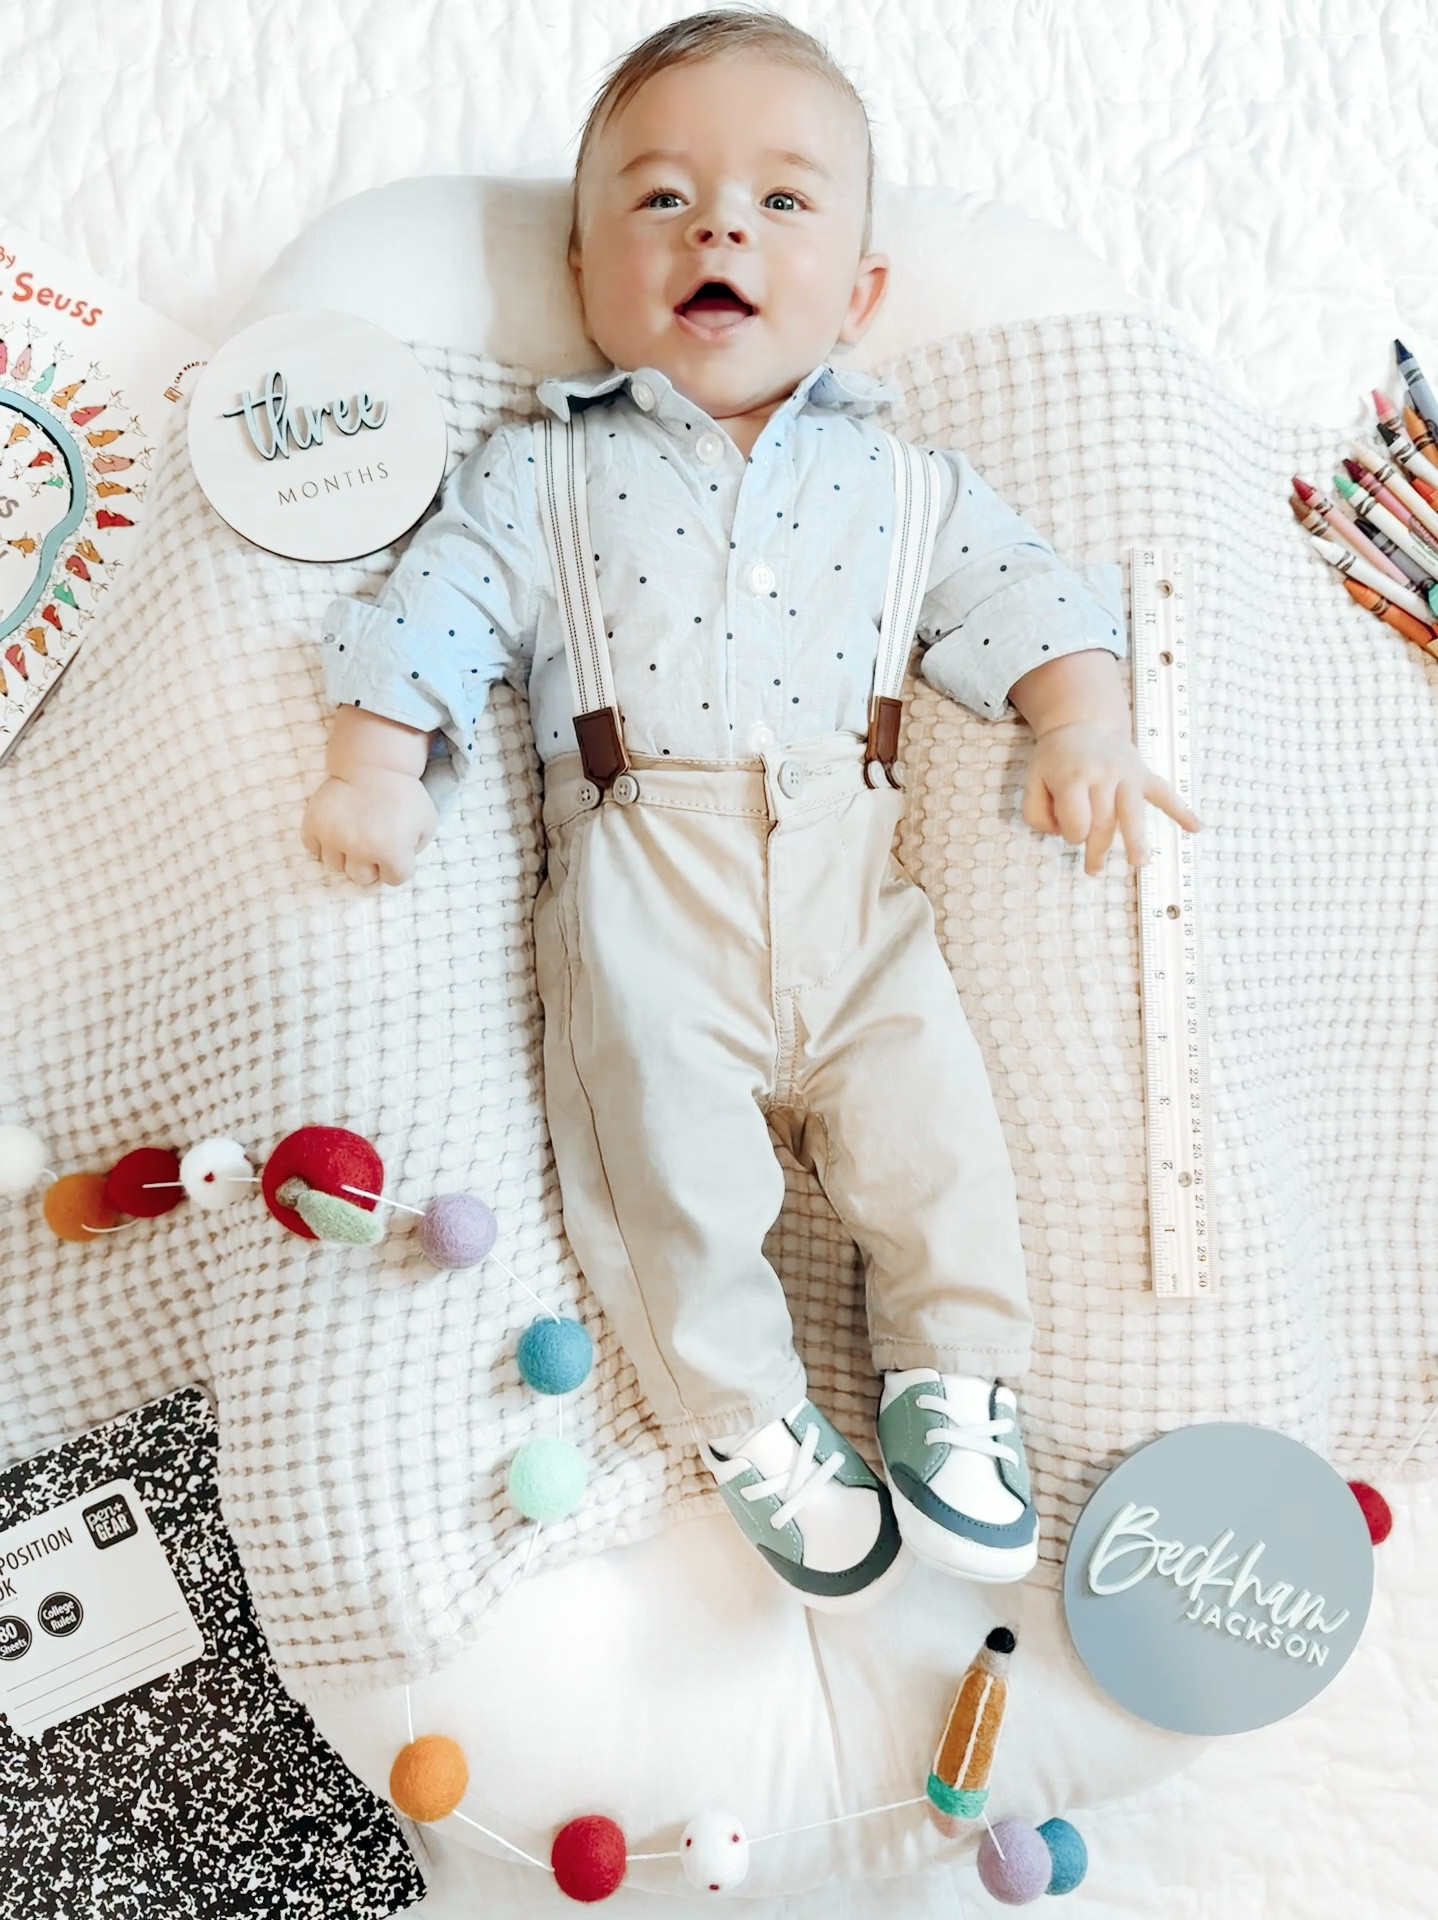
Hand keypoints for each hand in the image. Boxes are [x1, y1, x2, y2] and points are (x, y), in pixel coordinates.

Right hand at [301, 767, 438, 885]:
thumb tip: (400, 860)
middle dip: (370, 863)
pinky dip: (322, 842)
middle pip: (361, 878)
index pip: (394, 879)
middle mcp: (360, 850)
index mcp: (391, 852)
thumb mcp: (427, 821)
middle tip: (373, 842)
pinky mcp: (314, 825)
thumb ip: (417, 848)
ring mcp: (334, 838)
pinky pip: (313, 848)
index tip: (397, 848)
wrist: (374, 763)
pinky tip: (336, 831)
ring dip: (346, 855)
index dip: (398, 864)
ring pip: (336, 866)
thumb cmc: (403, 794)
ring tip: (354, 835)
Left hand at [1021, 721, 1201, 875]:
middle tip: (1093, 869)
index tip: (1068, 833)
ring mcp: (1126, 773)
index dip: (1071, 834)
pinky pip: (1164, 793)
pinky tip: (1196, 828)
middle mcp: (1102, 774)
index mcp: (1072, 777)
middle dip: (1098, 850)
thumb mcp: (1032, 781)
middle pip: (1104, 822)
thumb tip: (1059, 834)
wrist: (1082, 723)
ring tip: (1140, 862)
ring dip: (1137, 840)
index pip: (1076, 822)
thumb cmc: (1056, 759)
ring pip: (1132, 812)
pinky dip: (1181, 810)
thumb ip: (1035, 812)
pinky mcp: (1143, 774)